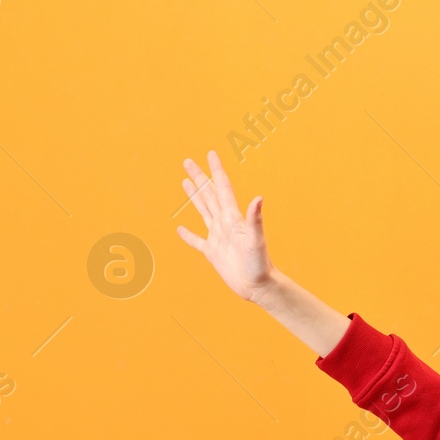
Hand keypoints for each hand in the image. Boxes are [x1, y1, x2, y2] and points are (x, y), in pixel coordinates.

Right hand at [176, 150, 276, 303]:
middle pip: (208, 195)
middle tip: (188, 161)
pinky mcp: (213, 252)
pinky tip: (180, 229)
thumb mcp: (256, 240)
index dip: (216, 171)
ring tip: (186, 182)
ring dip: (194, 196)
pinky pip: (196, 241)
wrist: (259, 286)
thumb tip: (259, 197)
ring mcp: (218, 237)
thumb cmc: (260, 264)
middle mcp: (224, 224)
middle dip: (199, 177)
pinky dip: (187, 235)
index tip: (210, 153)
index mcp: (232, 218)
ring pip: (203, 211)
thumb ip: (254, 219)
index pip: (222, 188)